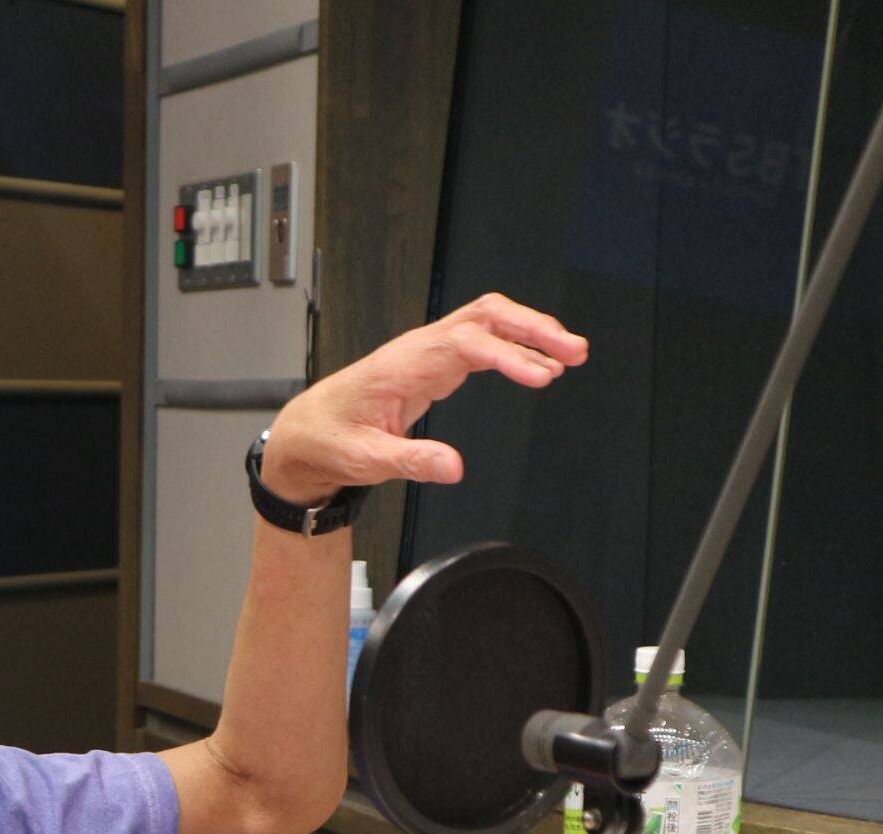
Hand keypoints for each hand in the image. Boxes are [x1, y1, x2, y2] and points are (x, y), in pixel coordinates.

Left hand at [258, 293, 587, 505]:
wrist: (309, 431)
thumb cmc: (330, 439)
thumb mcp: (364, 460)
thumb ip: (409, 461)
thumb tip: (453, 467)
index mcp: (401, 366)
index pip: (464, 345)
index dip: (507, 356)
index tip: (542, 375)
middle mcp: (418, 349)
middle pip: (483, 316)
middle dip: (532, 328)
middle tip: (573, 350)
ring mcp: (428, 351)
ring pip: (486, 321)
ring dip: (531, 331)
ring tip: (572, 354)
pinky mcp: (435, 362)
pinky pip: (481, 340)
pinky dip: (515, 346)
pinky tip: (540, 364)